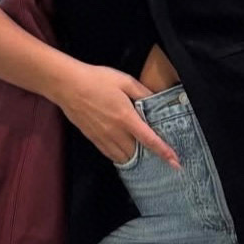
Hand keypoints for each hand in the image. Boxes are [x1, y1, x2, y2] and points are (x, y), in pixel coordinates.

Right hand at [56, 63, 181, 166]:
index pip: (149, 140)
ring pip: (123, 157)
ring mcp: (103, 137)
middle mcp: (115, 132)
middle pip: (137, 153)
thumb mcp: (124, 80)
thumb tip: (157, 101)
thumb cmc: (96, 80)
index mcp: (126, 117)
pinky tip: (126, 155)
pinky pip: (110, 154)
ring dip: (136, 160)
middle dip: (150, 158)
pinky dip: (121, 157)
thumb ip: (143, 92)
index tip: (176, 163)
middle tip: (161, 159)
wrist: (67, 85)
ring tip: (145, 159)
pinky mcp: (93, 138)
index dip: (164, 152)